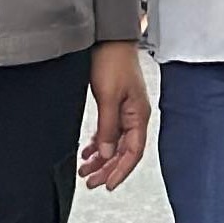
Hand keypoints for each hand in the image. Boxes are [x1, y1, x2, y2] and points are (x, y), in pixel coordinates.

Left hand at [81, 41, 149, 189]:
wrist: (108, 37)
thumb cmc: (113, 61)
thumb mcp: (108, 96)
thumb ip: (108, 126)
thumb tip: (107, 153)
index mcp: (138, 115)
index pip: (133, 152)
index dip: (121, 171)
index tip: (108, 184)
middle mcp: (134, 115)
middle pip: (123, 151)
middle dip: (107, 169)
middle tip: (90, 182)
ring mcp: (125, 110)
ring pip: (114, 143)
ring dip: (101, 159)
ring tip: (84, 170)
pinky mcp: (114, 104)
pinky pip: (108, 132)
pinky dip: (98, 144)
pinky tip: (88, 152)